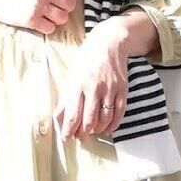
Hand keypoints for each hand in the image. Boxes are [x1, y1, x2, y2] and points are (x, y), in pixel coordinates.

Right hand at [0, 0, 81, 34]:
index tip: (65, 0)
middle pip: (70, 6)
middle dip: (65, 10)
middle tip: (54, 10)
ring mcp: (38, 5)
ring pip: (62, 18)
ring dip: (57, 20)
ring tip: (47, 16)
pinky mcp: (31, 20)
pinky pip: (50, 28)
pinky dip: (47, 28)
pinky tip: (39, 22)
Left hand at [55, 19, 129, 139]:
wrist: (109, 43)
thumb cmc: (86, 60)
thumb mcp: (71, 76)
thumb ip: (65, 98)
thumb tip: (58, 118)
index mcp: (78, 84)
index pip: (73, 115)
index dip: (68, 130)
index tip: (66, 138)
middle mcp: (94, 88)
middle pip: (89, 120)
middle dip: (83, 133)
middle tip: (79, 136)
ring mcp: (110, 89)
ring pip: (104, 119)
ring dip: (97, 130)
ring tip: (91, 132)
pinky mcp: (122, 90)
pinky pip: (118, 114)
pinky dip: (112, 126)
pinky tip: (106, 129)